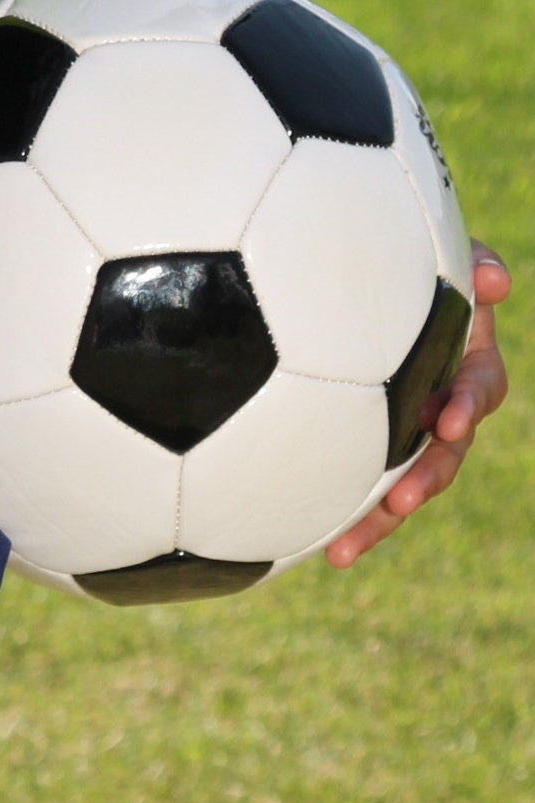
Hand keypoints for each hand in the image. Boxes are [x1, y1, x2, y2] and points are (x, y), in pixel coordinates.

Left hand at [326, 241, 509, 568]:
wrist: (362, 273)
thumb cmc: (408, 259)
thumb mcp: (442, 253)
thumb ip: (471, 263)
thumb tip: (494, 280)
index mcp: (463, 362)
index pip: (478, 388)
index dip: (469, 405)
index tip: (450, 418)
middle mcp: (438, 404)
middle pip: (443, 454)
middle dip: (424, 481)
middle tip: (401, 503)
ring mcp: (401, 429)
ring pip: (399, 484)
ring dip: (377, 519)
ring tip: (342, 550)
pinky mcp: (361, 444)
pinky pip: (355, 483)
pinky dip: (338, 513)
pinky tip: (307, 543)